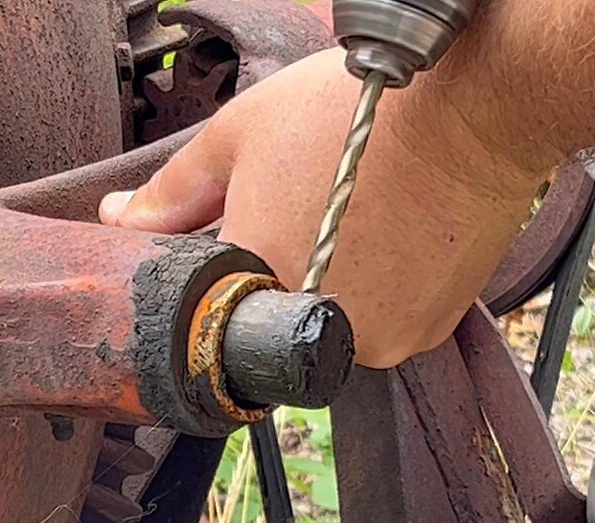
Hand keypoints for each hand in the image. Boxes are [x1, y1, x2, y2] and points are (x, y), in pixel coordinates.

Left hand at [99, 49, 548, 367]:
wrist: (477, 110)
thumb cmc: (352, 114)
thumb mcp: (239, 138)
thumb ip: (171, 193)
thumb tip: (117, 222)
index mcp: (252, 289)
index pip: (209, 298)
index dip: (222, 257)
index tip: (246, 223)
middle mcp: (311, 332)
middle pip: (268, 316)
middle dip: (272, 270)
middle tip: (303, 209)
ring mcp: (376, 341)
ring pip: (325, 323)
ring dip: (324, 284)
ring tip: (348, 219)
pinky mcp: (426, 335)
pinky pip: (380, 323)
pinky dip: (375, 290)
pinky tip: (386, 238)